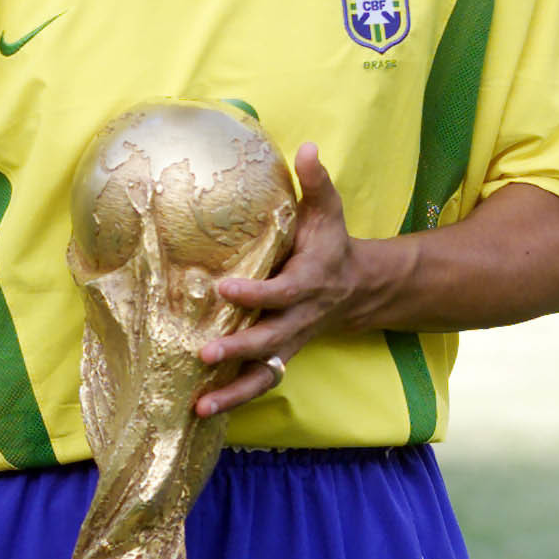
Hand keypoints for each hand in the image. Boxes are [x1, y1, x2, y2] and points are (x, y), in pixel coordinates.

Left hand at [196, 143, 371, 416]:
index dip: (255, 294)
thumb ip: (316, 182)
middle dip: (236, 350)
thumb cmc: (331, 245)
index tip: (223, 289)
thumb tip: (306, 147)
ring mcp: (289, 344)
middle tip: (203, 353)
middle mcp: (297, 320)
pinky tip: (201, 412)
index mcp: (307, 283)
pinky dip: (233, 400)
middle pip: (268, 341)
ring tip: (199, 407)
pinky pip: (258, 384)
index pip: (281, 292)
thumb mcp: (328, 212)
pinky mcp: (280, 358)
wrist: (359, 289)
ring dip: (232, 393)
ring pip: (263, 375)